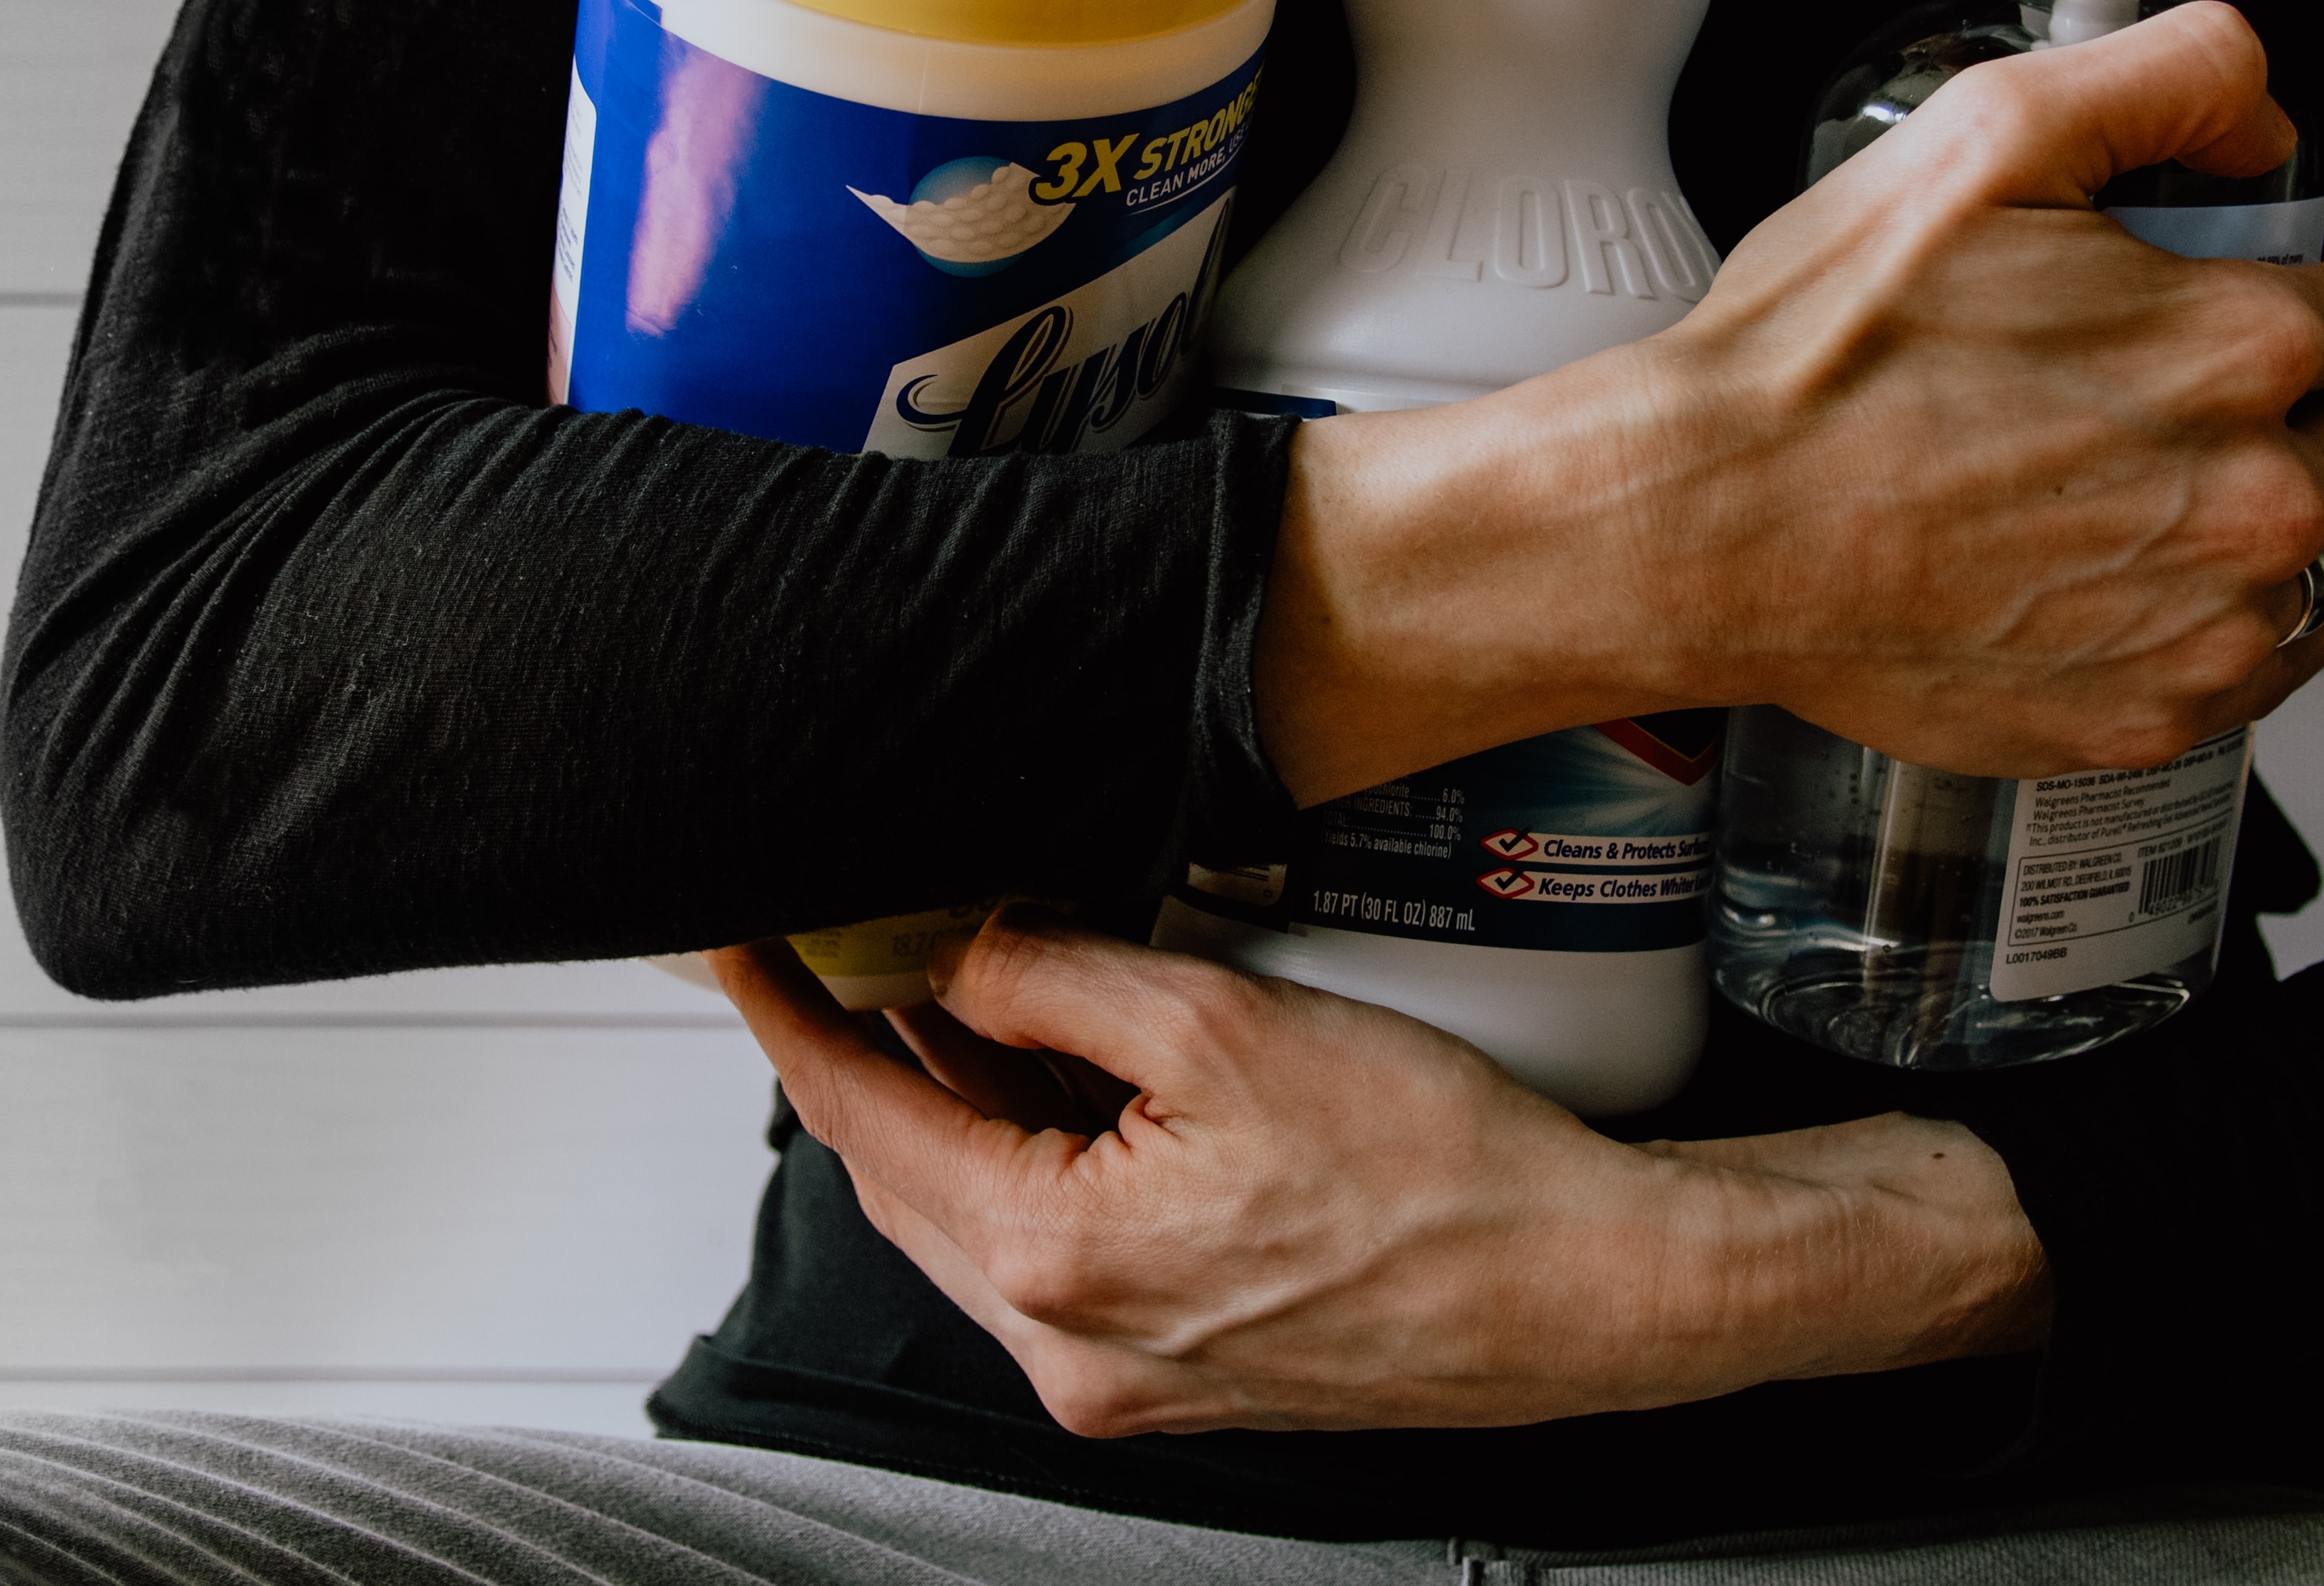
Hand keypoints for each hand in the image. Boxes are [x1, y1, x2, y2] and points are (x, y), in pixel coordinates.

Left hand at [711, 910, 2050, 1435]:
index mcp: (1056, 1264)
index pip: (866, 1119)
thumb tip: (953, 954)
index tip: (736, 947)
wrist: (1587, 1290)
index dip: (790, 1018)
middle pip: (909, 1180)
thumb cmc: (1442, 1171)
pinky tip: (1062, 1082)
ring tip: (957, 989)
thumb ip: (1055, 984)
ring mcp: (1122, 1379)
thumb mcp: (1223, 1026)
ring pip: (982, 1218)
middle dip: (870, 1057)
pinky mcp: (1179, 1376)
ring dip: (957, 1108)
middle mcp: (1067, 1351)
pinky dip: (1036, 1162)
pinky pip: (1058, 1255)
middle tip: (842, 945)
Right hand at [1258, 1, 2323, 798]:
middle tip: (2126, 395)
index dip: (2274, 287)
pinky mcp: (2149, 722)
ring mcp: (2209, 628)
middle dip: (2271, 404)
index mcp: (2243, 346)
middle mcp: (2259, 500)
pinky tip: (2092, 577)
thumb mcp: (1989, 134)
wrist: (1708, 526)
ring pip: (2309, 556)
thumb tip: (2265, 114)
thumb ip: (2171, 77)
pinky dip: (2193, 624)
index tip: (2187, 305)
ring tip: (2095, 489)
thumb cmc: (1822, 353)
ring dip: (2239, 516)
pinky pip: (2247, 668)